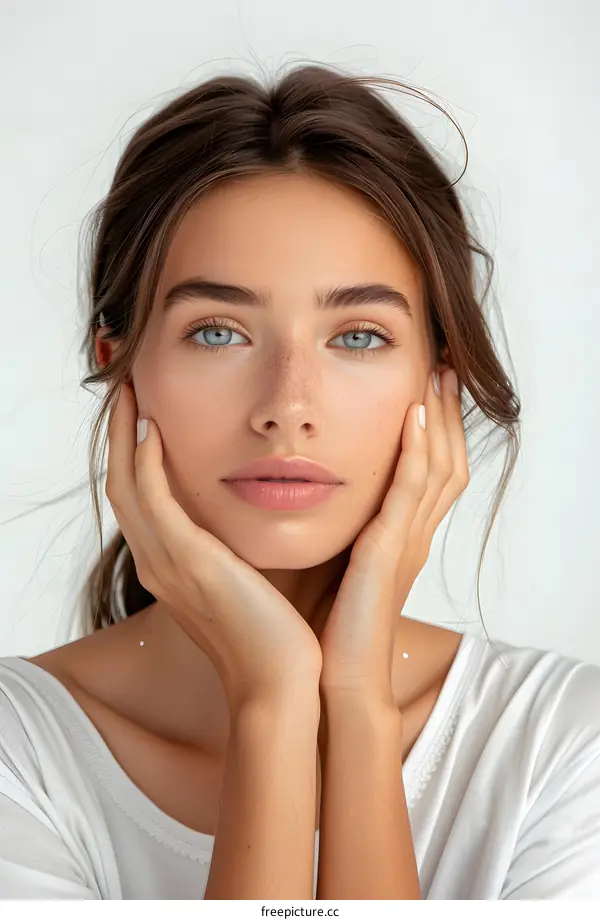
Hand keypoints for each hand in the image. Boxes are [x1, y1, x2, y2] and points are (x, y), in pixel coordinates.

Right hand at [105, 382, 321, 712]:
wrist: (282, 683)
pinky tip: (152, 429)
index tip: (145, 416)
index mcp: (170, 570)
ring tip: (133, 396)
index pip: (139, 501)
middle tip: (129, 392)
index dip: (133, 457)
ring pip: (125, 486)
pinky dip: (145, 462)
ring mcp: (165, 564)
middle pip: (120, 487)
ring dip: (124, 437)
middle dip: (119, 437)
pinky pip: (151, 499)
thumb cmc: (275, 634)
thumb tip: (261, 507)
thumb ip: (241, 545)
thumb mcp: (250, 581)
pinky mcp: (187, 561)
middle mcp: (156, 565)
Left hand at [318, 367, 468, 705]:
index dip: (435, 429)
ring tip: (435, 376)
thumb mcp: (337, 566)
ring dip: (438, 419)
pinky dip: (416, 452)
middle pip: (446, 461)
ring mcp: (406, 543)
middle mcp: (412, 536)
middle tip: (443, 367)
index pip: (431, 472)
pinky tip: (412, 418)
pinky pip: (412, 492)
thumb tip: (310, 494)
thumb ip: (339, 531)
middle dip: (446, 413)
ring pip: (438, 467)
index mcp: (401, 539)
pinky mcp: (389, 552)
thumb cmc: (328, 628)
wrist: (331, 679)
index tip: (426, 387)